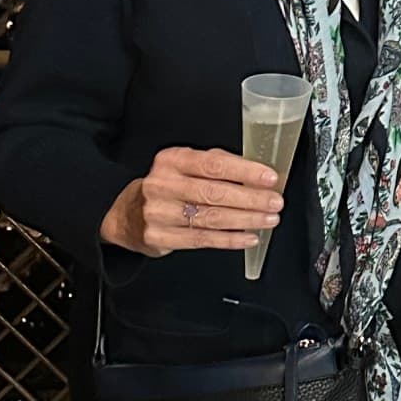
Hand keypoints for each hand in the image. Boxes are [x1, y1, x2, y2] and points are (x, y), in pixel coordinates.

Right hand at [100, 146, 285, 256]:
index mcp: (172, 160)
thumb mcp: (184, 166)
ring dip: (246, 220)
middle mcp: (162, 185)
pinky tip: (249, 237)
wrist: (126, 214)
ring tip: (268, 219)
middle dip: (251, 199)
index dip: (245, 171)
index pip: (213, 164)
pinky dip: (230, 240)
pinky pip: (202, 239)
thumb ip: (216, 166)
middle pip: (214, 193)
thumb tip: (256, 174)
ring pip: (210, 218)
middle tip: (274, 202)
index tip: (269, 178)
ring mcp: (158, 213)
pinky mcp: (159, 237)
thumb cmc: (167, 186)